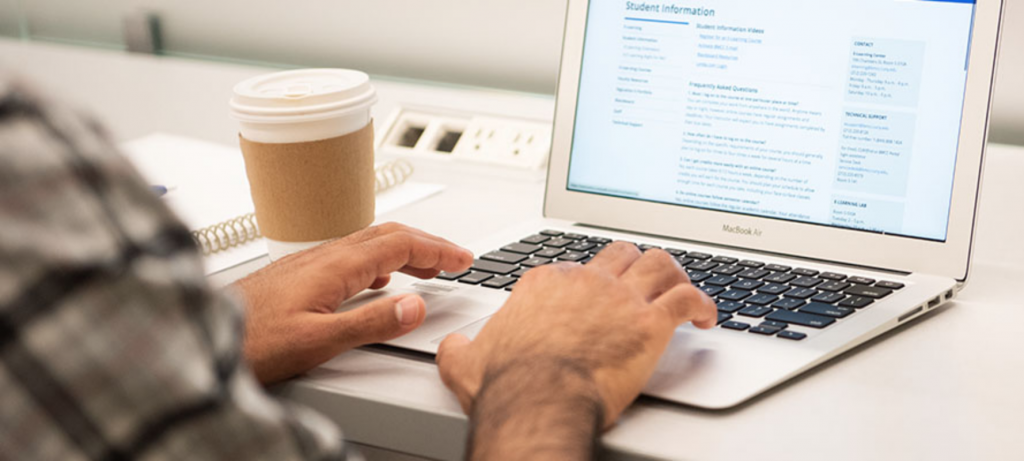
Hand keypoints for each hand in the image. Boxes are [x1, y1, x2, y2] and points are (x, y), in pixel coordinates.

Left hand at [234, 223, 473, 384]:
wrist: (204, 337)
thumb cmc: (251, 342)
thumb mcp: (318, 341)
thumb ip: (370, 323)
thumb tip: (415, 306)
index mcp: (334, 266)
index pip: (400, 244)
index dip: (437, 249)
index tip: (462, 258)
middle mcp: (323, 256)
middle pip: (388, 235)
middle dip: (428, 244)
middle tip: (456, 259)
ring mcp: (310, 262)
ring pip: (370, 243)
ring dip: (406, 250)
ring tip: (429, 268)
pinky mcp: (300, 273)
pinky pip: (352, 255)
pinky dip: (380, 260)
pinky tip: (378, 278)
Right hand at [436, 242, 715, 456]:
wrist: (537, 399)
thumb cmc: (508, 382)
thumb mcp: (466, 361)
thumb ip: (459, 347)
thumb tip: (451, 347)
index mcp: (545, 285)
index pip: (572, 266)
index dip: (586, 281)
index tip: (593, 297)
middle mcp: (584, 281)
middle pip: (619, 253)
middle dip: (634, 264)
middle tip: (643, 280)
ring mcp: (619, 298)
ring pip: (658, 262)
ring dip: (674, 272)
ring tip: (680, 285)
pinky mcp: (649, 323)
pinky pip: (686, 298)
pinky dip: (702, 304)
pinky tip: (706, 316)